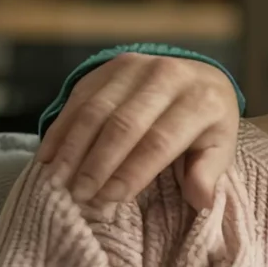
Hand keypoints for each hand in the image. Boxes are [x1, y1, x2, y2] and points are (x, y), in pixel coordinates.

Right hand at [37, 53, 239, 210]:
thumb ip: (208, 173)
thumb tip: (202, 200)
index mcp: (200, 101)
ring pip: (95, 109)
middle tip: (78, 194)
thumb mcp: (219, 147)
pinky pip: (78, 97)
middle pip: (123, 124)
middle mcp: (168, 76)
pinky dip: (60, 129)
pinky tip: (47, 156)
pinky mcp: (111, 65)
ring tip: (57, 180)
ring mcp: (136, 66)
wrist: (199, 77)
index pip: (160, 140)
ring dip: (72, 148)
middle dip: (97, 163)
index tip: (109, 199)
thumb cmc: (206, 124)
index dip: (132, 171)